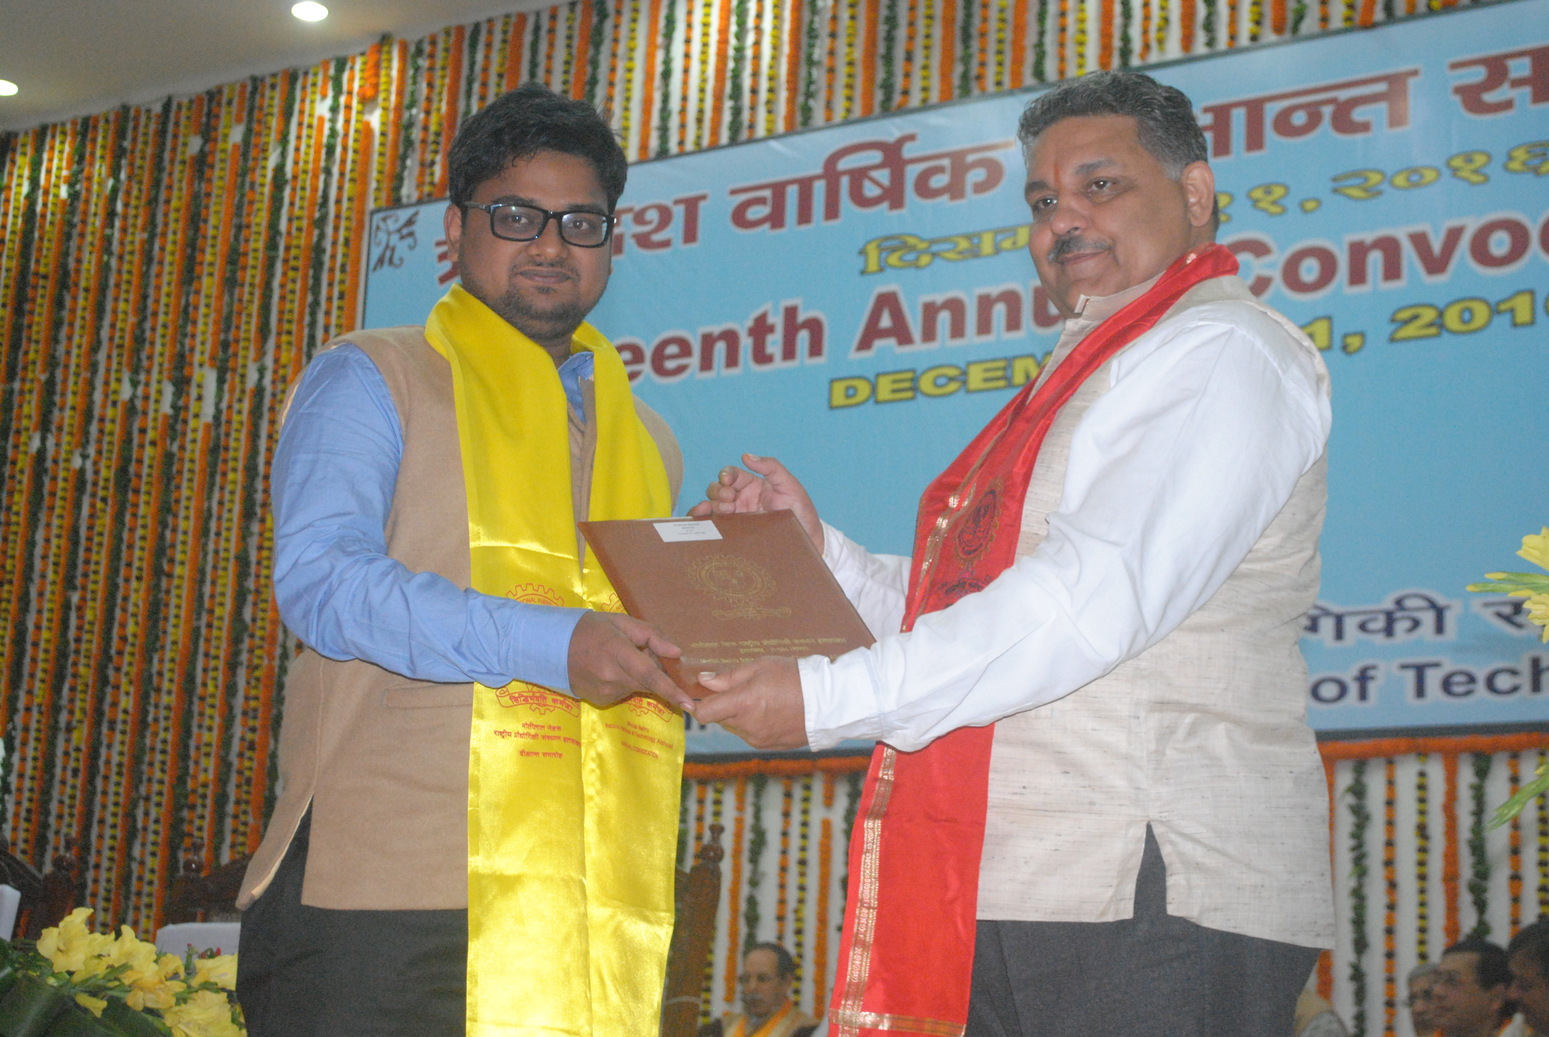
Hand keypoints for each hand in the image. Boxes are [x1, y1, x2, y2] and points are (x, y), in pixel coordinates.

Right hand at [567, 611, 692, 710]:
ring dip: (640, 676)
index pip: (650, 675)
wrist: (552, 647)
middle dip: (657, 673)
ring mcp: (605, 692)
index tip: (689, 704)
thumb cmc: (591, 629)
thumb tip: (676, 653)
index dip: (671, 690)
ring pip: (637, 688)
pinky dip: (627, 682)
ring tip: (621, 658)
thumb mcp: (622, 622)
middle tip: (644, 653)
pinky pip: (625, 692)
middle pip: (648, 683)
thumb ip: (652, 636)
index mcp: (617, 652)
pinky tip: (611, 669)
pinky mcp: (601, 700)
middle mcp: (611, 677)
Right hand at [687, 454, 822, 552]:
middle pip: (718, 488)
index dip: (726, 474)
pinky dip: (702, 520)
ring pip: (712, 505)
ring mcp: (737, 517)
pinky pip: (712, 524)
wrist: (807, 542)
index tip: (729, 481)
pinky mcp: (733, 534)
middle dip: (718, 491)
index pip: (732, 474)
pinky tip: (700, 519)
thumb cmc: (801, 512)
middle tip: (730, 500)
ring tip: (724, 511)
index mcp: (753, 485)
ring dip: (711, 505)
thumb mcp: (790, 485)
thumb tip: (746, 456)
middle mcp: (742, 499)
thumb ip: (771, 467)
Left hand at [693, 656, 808, 749]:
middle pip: (721, 719)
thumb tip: (704, 681)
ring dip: (741, 716)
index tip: (701, 696)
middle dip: (726, 706)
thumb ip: (729, 677)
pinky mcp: (770, 747)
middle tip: (745, 690)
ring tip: (765, 700)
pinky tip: (774, 712)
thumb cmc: (795, 678)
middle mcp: (747, 727)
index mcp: (742, 704)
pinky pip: (753, 735)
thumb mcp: (761, 667)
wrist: (829, 703)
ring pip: (737, 728)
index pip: (704, 714)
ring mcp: (759, 740)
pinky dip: (756, 724)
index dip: (699, 704)